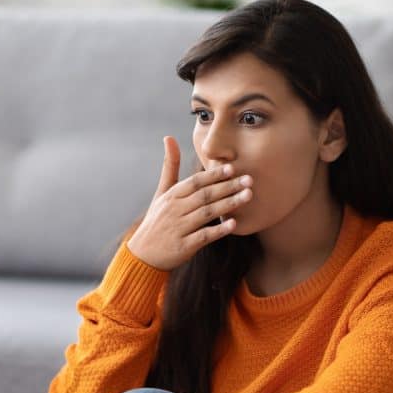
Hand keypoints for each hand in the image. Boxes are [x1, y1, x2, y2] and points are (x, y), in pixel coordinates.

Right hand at [126, 136, 252, 270]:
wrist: (143, 254)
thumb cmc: (157, 220)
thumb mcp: (161, 193)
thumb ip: (170, 166)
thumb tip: (169, 137)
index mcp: (171, 196)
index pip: (195, 182)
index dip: (214, 175)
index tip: (232, 168)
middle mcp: (174, 210)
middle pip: (204, 195)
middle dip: (228, 186)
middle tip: (249, 180)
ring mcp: (178, 228)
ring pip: (206, 213)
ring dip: (228, 204)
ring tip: (248, 196)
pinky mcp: (183, 246)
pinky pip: (203, 236)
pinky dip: (218, 230)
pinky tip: (234, 224)